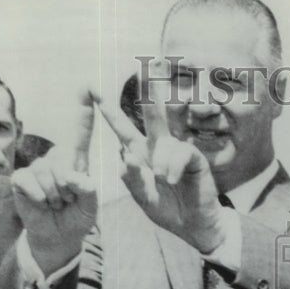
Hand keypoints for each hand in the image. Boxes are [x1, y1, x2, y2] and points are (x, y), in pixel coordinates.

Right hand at [12, 89, 97, 274]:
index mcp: (77, 160)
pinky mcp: (21, 178)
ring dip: (54, 196)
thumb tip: (74, 177)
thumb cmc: (77, 216)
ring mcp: (37, 167)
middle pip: (64, 162)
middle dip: (69, 188)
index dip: (84, 109)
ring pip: (48, 175)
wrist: (58, 237)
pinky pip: (30, 183)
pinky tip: (40, 204)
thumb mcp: (91, 205)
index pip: (81, 131)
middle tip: (67, 201)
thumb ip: (88, 191)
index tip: (89, 85)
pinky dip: (38, 198)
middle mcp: (56, 158)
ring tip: (56, 203)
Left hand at [94, 65, 225, 253]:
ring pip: (165, 137)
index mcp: (142, 154)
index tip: (94, 91)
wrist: (194, 226)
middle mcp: (160, 147)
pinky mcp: (195, 158)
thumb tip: (123, 154)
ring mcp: (178, 150)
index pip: (123, 129)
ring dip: (160, 161)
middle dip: (150, 88)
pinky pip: (181, 152)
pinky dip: (173, 167)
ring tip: (161, 180)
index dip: (110, 111)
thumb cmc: (168, 210)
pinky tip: (172, 180)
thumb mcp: (142, 198)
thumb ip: (131, 179)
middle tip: (149, 62)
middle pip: (153, 113)